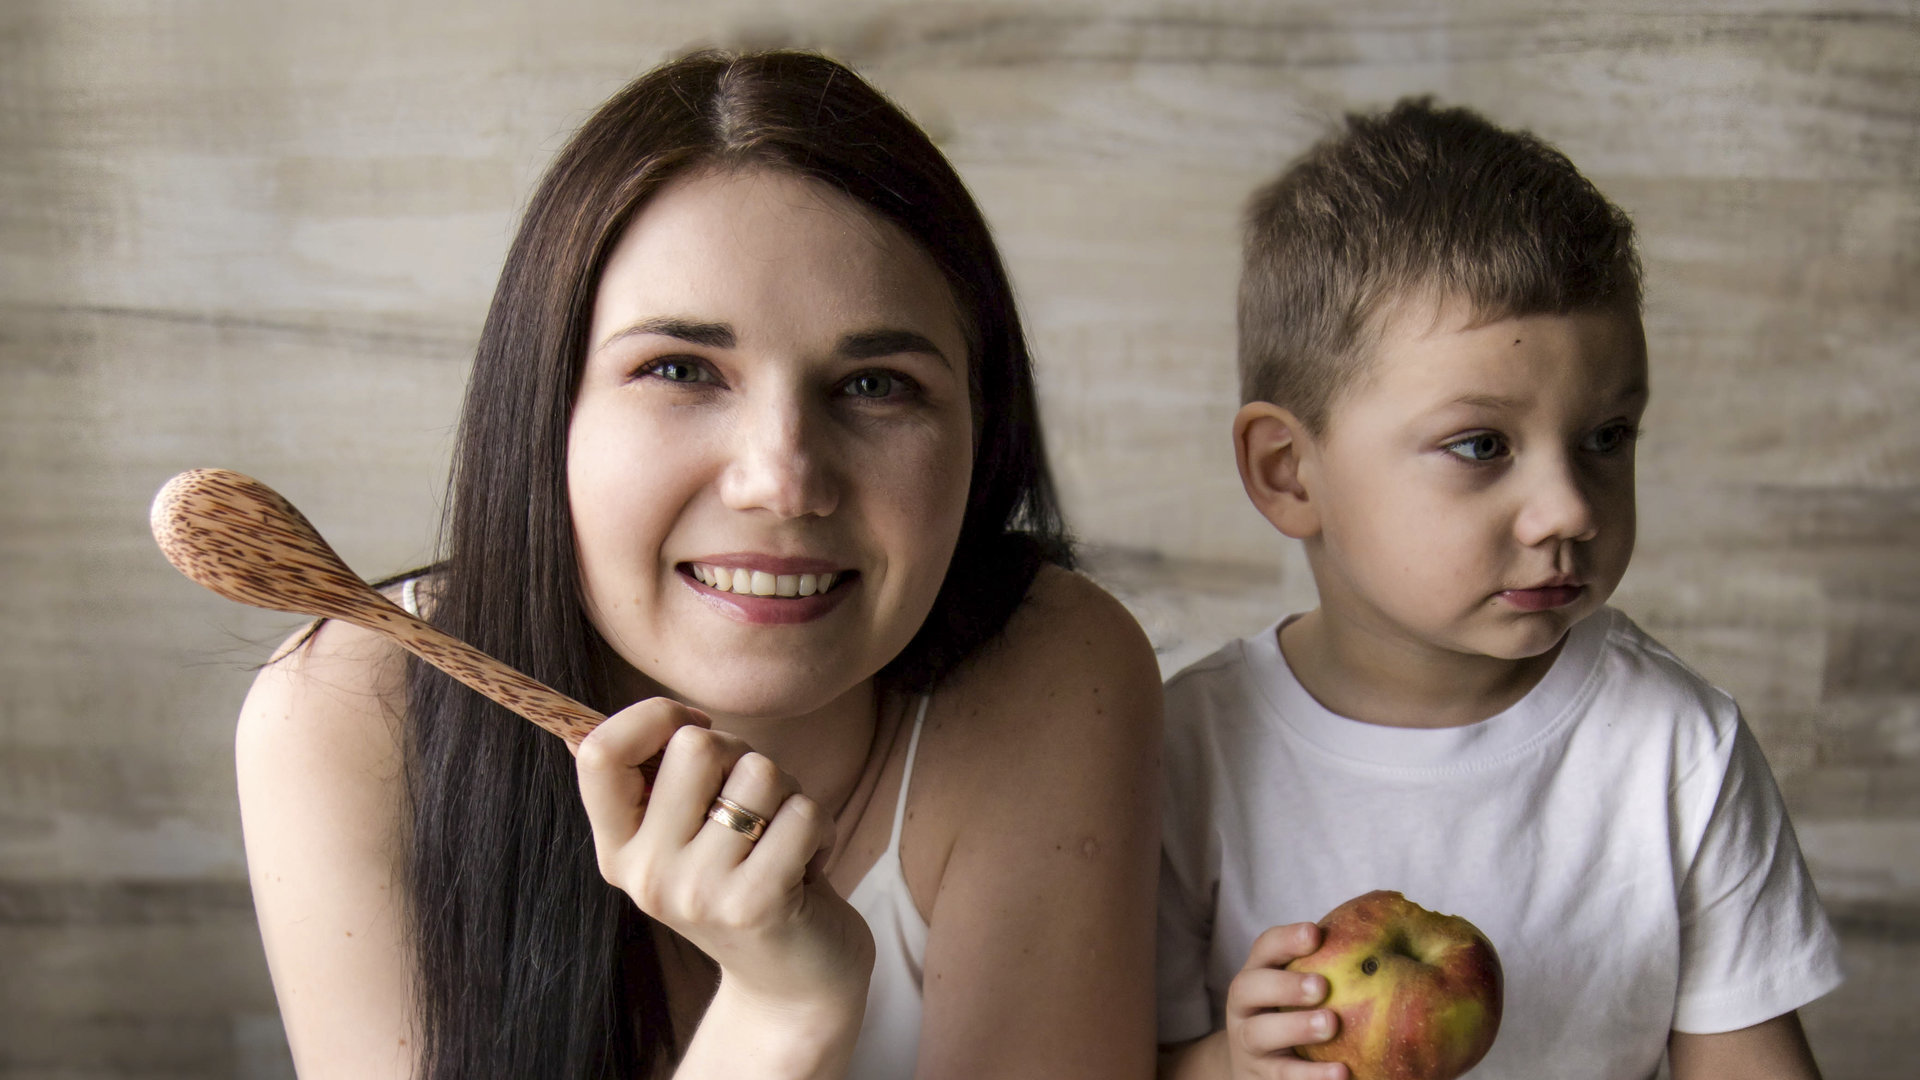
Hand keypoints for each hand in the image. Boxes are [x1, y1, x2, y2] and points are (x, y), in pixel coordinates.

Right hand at [575, 698, 875, 1016]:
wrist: (790, 987)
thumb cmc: (744, 884)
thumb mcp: (684, 840)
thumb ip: (654, 783)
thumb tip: (600, 721)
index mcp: (619, 849)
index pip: (598, 752)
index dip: (652, 717)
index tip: (694, 729)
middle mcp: (646, 873)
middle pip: (696, 746)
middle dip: (743, 756)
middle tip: (756, 805)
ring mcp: (698, 892)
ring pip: (760, 772)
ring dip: (788, 794)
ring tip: (781, 840)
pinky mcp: (756, 903)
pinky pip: (803, 811)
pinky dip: (819, 826)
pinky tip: (809, 864)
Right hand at [1225, 923, 1346, 1079]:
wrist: (1257, 1065)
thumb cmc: (1291, 1016)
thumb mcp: (1298, 989)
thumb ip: (1329, 968)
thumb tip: (1390, 945)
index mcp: (1257, 974)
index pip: (1264, 948)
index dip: (1286, 940)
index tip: (1315, 933)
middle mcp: (1244, 1007)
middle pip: (1249, 988)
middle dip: (1285, 985)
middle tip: (1321, 986)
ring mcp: (1247, 1044)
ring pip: (1258, 1034)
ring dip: (1294, 1027)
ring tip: (1331, 1025)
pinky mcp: (1259, 1076)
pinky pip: (1282, 1076)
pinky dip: (1310, 1075)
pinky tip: (1341, 1072)